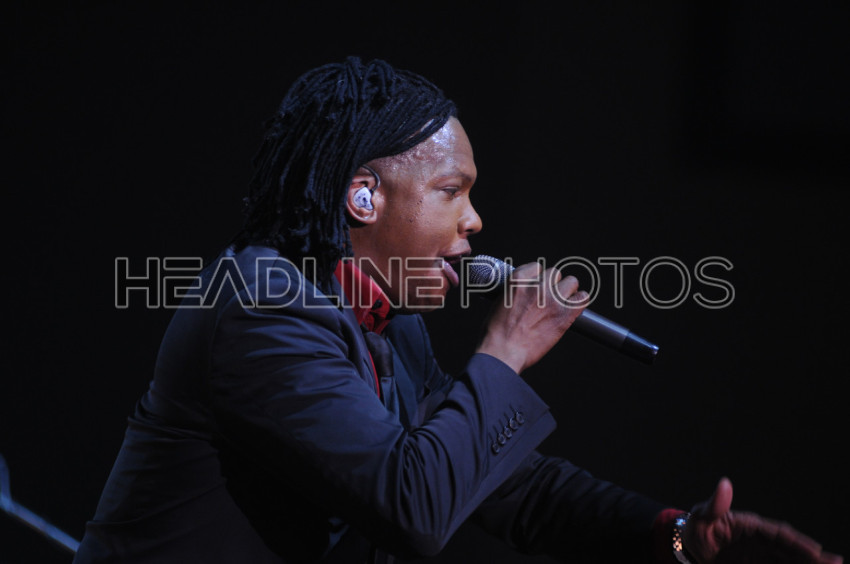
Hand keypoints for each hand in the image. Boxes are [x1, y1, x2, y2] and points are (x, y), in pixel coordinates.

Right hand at [475, 262, 588, 373]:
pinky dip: (580, 301)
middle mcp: (537, 286)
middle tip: (548, 298)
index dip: (538, 278)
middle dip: (552, 285)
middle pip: (555, 273)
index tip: (537, 288)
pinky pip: (582, 298)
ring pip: (571, 282)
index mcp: (518, 280)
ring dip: (567, 291)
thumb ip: (515, 292)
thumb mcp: (499, 302)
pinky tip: (574, 308)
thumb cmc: (496, 333)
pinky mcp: (564, 314)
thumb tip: (524, 293)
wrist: (503, 352)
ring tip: (562, 303)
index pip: (537, 267)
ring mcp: (552, 299)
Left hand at [683, 477, 842, 563]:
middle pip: (791, 548)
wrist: (689, 548)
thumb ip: (715, 505)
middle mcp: (761, 540)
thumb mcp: (701, 517)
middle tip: (836, 563)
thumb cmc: (697, 528)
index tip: (815, 551)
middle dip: (812, 556)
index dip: (797, 542)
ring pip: (789, 559)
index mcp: (751, 525)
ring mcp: (761, 554)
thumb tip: (725, 483)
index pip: (779, 533)